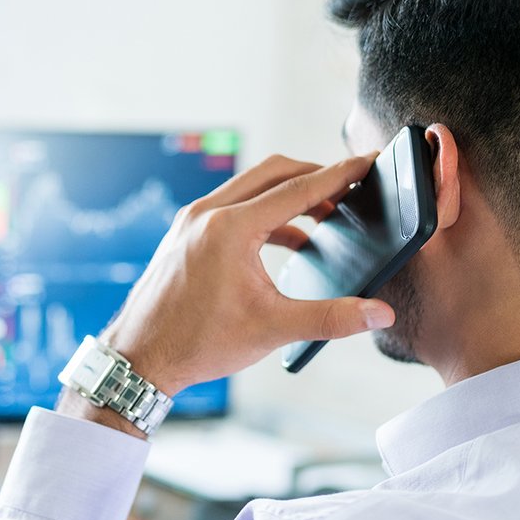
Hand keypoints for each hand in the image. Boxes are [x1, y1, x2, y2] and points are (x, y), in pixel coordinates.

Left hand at [99, 153, 395, 395]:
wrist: (140, 358)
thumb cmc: (197, 344)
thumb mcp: (272, 329)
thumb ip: (332, 317)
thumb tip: (379, 313)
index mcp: (229, 228)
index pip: (299, 188)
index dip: (341, 174)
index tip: (369, 161)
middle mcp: (207, 213)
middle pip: (274, 173)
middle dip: (316, 177)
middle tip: (352, 188)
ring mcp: (192, 220)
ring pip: (251, 188)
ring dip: (290, 196)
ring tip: (327, 216)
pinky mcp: (185, 233)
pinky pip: (233, 207)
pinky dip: (266, 214)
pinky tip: (291, 241)